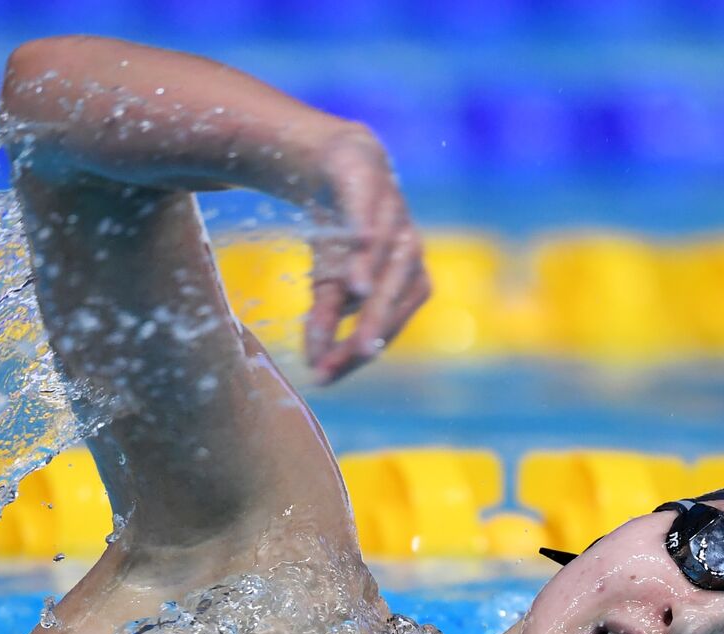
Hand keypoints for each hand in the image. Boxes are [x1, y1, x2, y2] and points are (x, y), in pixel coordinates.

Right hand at [305, 129, 430, 383]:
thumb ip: (326, 319)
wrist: (339, 168)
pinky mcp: (371, 188)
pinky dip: (366, 235)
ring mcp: (394, 219)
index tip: (325, 376)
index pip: (386, 328)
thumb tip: (314, 363)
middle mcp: (408, 255)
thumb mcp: (328, 282)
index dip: (356, 353)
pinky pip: (370, 214)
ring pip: (388, 257)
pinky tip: (359, 250)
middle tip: (342, 358)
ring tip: (354, 303)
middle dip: (369, 328)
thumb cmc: (342, 237)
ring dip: (372, 279)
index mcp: (406, 285)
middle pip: (394, 299)